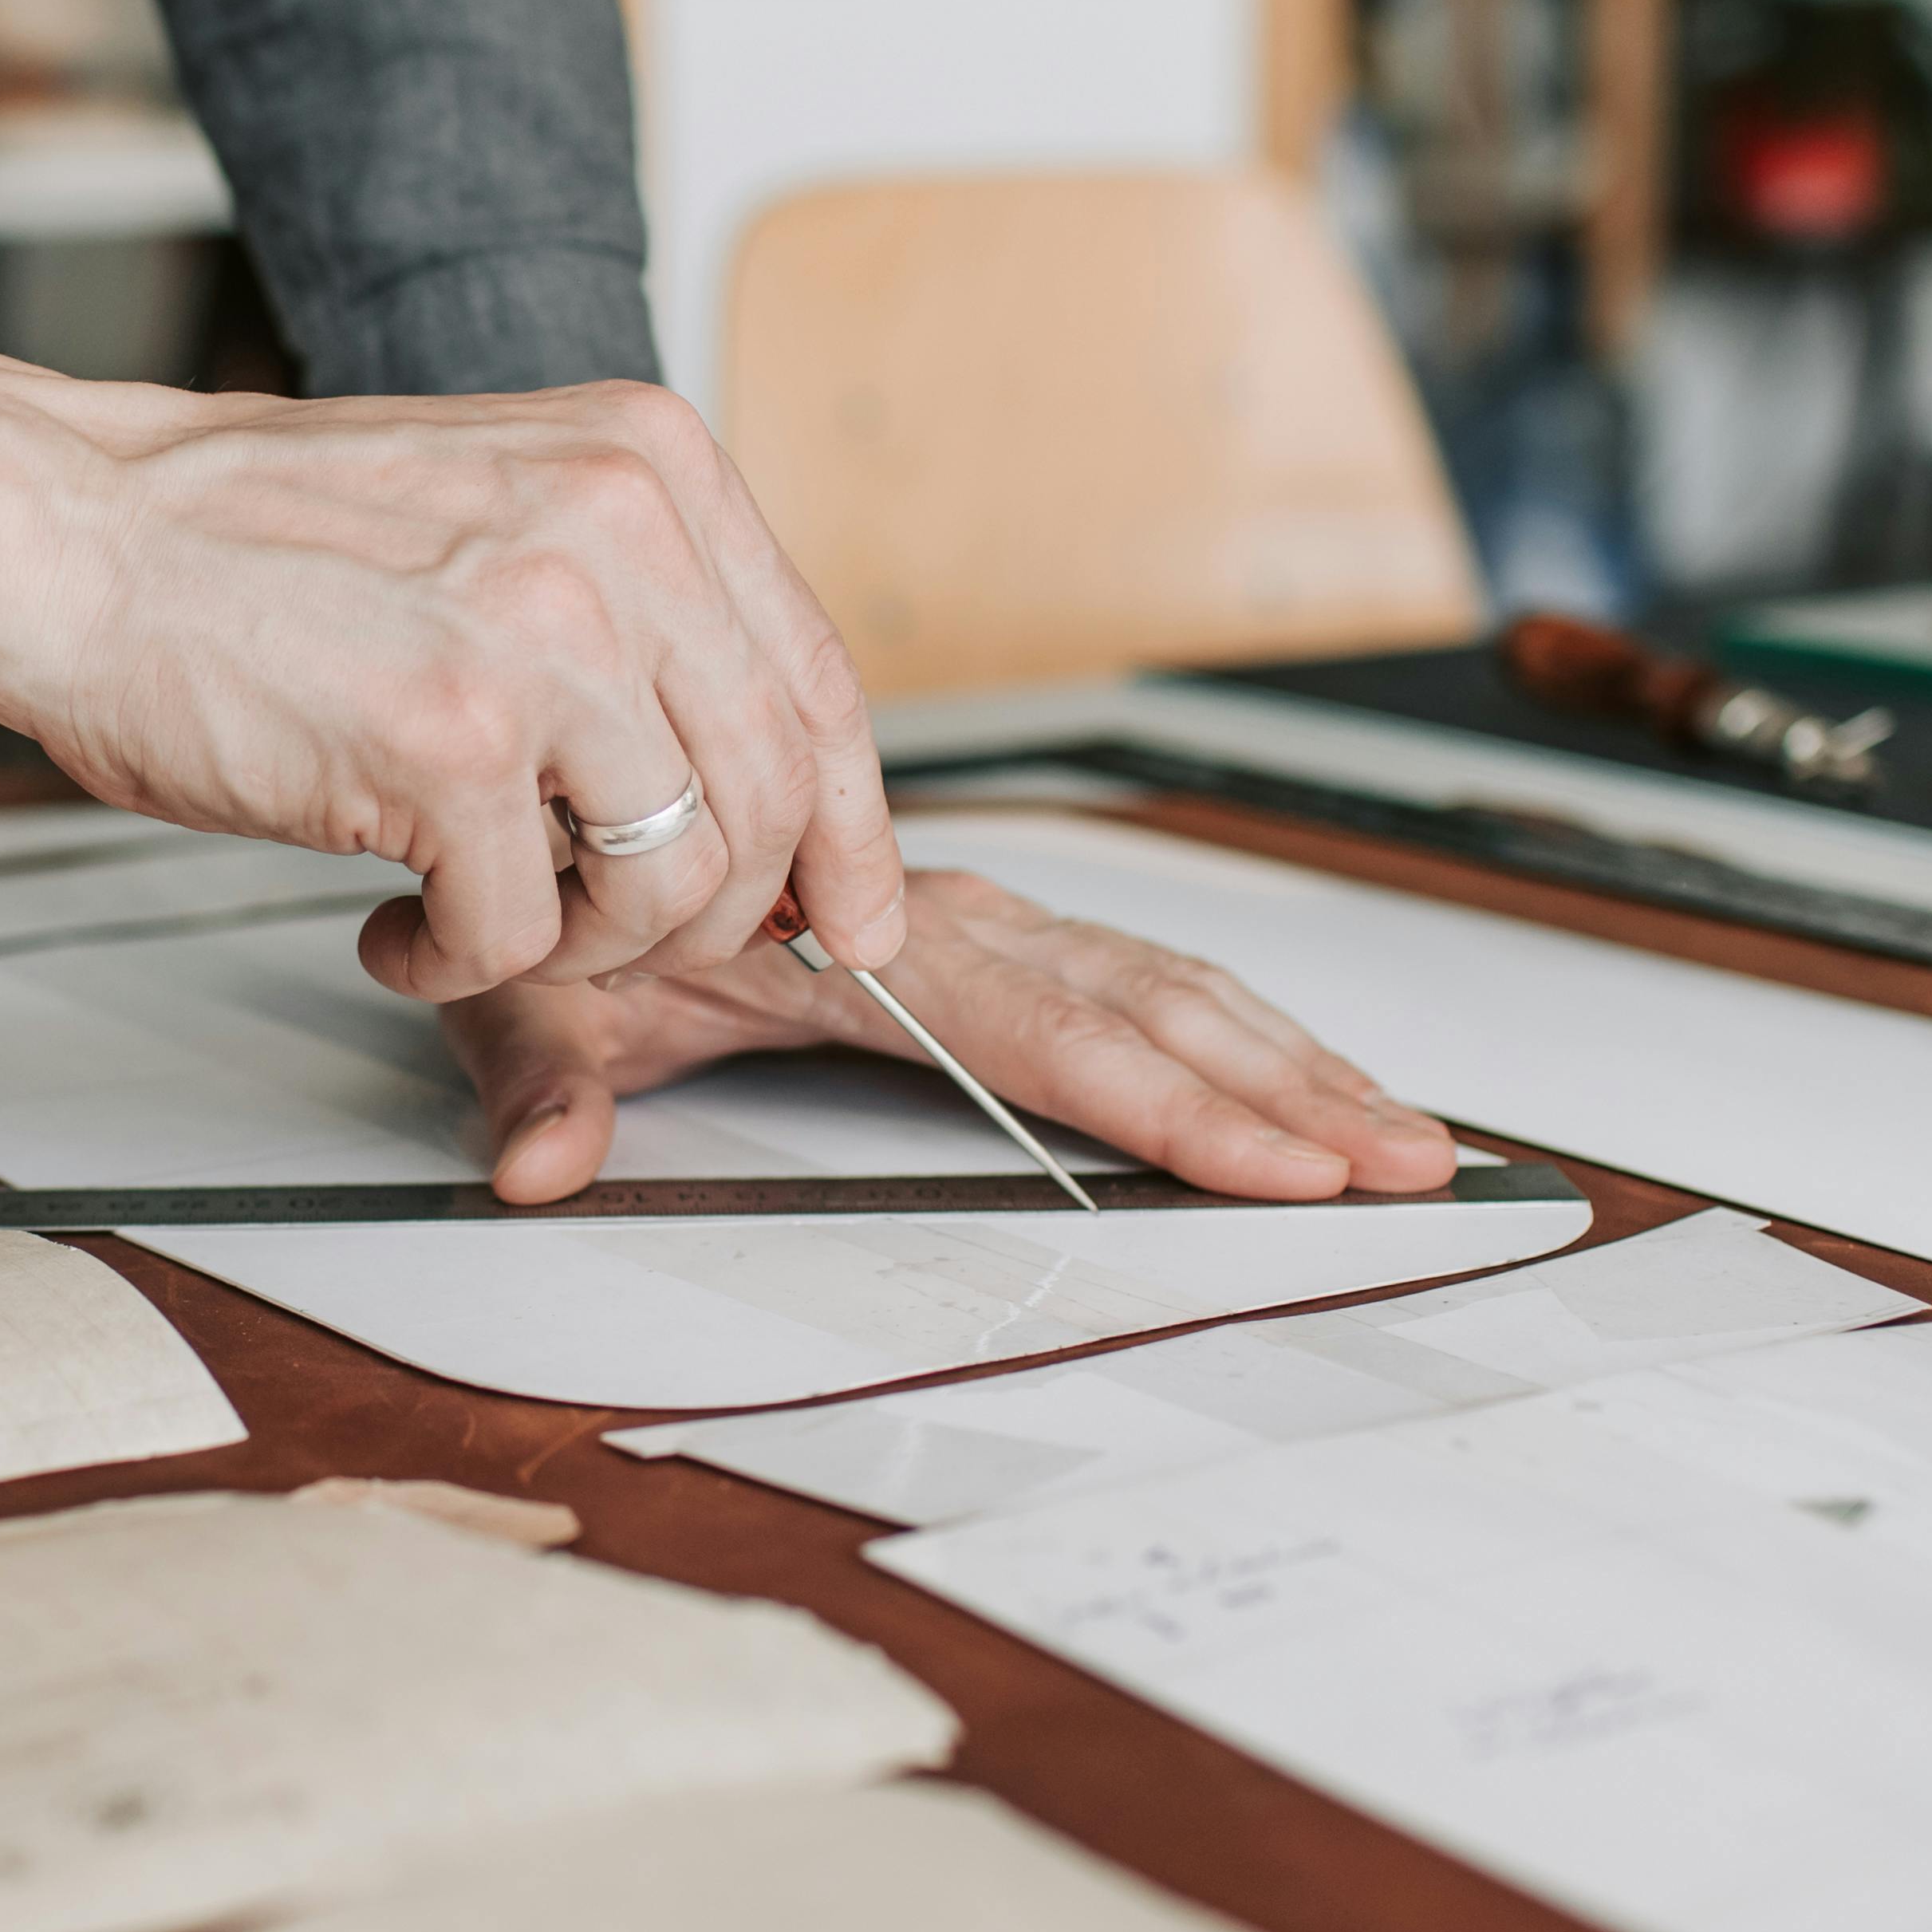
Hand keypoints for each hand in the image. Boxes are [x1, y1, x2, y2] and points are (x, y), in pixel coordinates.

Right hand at [0, 237, 899, 993]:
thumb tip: (741, 782)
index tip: (849, 919)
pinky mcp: (449, 743)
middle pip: (773, 795)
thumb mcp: (495, 514)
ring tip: (476, 929)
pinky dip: (457, 968)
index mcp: (649, 463)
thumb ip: (626, 609)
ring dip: (580, 950)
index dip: (849, 830)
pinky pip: (522, 932)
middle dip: (708, 918)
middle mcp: (618, 529)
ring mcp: (540, 633)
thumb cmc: (246, 546)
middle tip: (607, 950)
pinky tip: (386, 928)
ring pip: (671, 879)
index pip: (818, 680)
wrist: (67, 535)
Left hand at [442, 865, 1462, 1204]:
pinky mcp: (994, 932)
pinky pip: (1137, 973)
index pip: (1050, 1032)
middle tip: (1408, 1164)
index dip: (1170, 1107)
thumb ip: (541, 1077)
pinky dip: (1239, 1028)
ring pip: (1167, 983)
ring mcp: (983, 921)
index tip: (1276, 1167)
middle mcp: (948, 917)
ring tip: (1407, 1137)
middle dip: (1288, 1091)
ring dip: (1291, 1061)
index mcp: (867, 938)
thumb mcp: (524, 985)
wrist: (558, 763)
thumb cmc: (559, 881)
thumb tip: (543, 1166)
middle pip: (1150, 1007)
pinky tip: (1307, 1076)